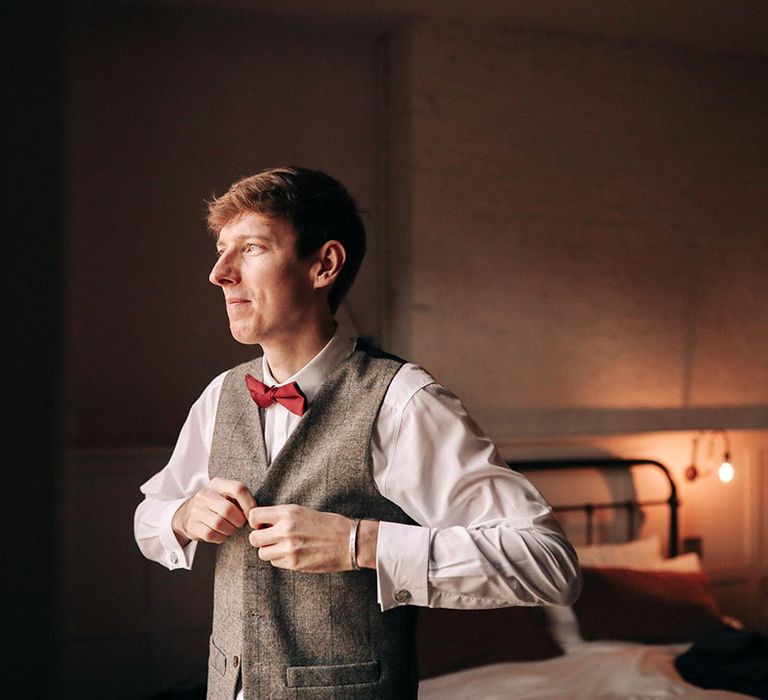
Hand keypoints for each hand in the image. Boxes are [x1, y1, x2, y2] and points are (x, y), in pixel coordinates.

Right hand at [172, 477, 256, 546]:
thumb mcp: (225, 494)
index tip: (252, 515)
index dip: (249, 504)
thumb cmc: (215, 504)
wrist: (186, 514)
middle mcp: (205, 494)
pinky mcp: (191, 525)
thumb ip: (240, 498)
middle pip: (228, 509)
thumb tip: (258, 515)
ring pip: (219, 523)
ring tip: (230, 528)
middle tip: (240, 523)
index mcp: (218, 484)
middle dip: (238, 520)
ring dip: (229, 530)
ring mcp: (196, 510)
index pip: (238, 489)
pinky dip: (220, 537)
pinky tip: (221, 533)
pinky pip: (210, 534)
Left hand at [247, 504, 377, 572]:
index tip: (263, 525)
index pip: (254, 516)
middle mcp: (286, 529)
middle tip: (271, 538)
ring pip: (262, 553)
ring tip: (283, 547)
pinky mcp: (294, 563)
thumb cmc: (328, 524)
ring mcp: (289, 548)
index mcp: (288, 512)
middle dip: (260, 539)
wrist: (349, 540)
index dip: (256, 522)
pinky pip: (275, 562)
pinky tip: (293, 554)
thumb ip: (282, 516)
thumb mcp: (303, 511)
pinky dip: (280, 559)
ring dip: (269, 551)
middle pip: (254, 538)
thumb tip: (262, 524)